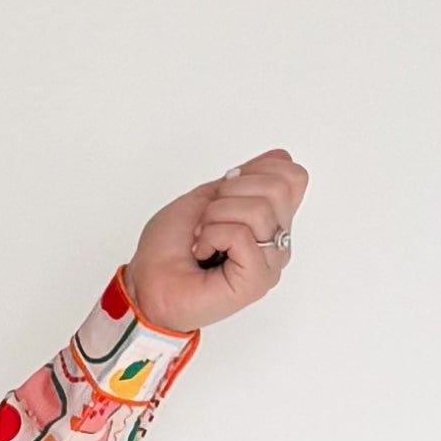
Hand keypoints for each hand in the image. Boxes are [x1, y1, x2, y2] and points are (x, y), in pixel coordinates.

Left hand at [126, 149, 308, 334]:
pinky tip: (203, 254)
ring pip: (259, 210)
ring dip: (215, 217)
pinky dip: (212, 236)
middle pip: (278, 188)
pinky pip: (241, 235)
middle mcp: (274, 241)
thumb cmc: (169, 249)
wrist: (147, 284)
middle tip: (208, 219)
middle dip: (231, 194)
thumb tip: (280, 156)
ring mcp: (269, 262)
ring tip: (202, 239)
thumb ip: (245, 177)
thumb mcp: (207, 196)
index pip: (293, 178)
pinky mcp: (258, 280)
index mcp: (268, 220)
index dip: (257, 171)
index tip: (223, 192)